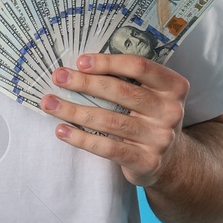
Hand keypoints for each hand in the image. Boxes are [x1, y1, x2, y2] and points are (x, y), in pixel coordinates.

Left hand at [42, 53, 188, 187]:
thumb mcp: (149, 95)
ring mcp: (160, 138)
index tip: (80, 61)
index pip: (139, 67)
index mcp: (173, 87)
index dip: (108, 62)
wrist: (170, 161)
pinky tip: (61, 130)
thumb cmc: (149, 118)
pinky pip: (107, 147)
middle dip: (84, 83)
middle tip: (58, 77)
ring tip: (49, 103)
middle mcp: (170, 111)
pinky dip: (80, 138)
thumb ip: (127, 80)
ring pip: (109, 120)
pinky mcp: (146, 161)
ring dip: (74, 110)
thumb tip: (80, 66)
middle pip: (121, 91)